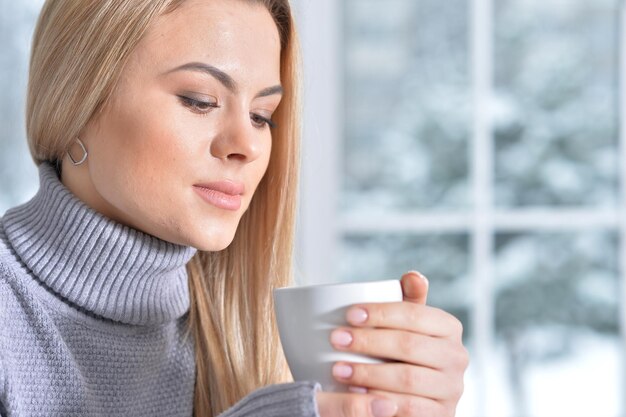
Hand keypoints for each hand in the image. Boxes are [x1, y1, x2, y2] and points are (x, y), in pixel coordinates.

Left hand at [315, 271, 468, 416]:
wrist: (415, 396)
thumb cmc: (405, 352)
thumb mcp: (407, 325)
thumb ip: (408, 301)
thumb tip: (413, 275)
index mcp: (449, 327)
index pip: (414, 315)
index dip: (381, 313)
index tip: (349, 314)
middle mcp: (457, 357)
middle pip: (408, 346)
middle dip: (368, 342)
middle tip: (336, 339)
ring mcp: (452, 389)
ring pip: (408, 378)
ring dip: (368, 373)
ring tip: (338, 368)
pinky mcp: (441, 415)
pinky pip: (410, 408)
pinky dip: (380, 400)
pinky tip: (356, 393)